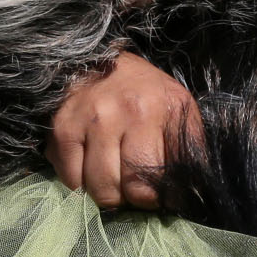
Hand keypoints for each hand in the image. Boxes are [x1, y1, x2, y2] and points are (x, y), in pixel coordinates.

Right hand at [48, 52, 201, 209]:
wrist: (95, 58)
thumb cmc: (143, 91)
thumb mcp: (177, 110)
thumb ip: (188, 148)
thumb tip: (192, 193)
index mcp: (163, 109)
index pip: (159, 182)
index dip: (156, 198)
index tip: (154, 193)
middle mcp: (128, 112)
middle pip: (128, 191)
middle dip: (130, 199)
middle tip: (130, 186)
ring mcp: (93, 119)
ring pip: (98, 190)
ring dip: (104, 193)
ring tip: (110, 175)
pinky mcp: (63, 127)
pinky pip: (71, 180)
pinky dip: (79, 182)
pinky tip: (88, 166)